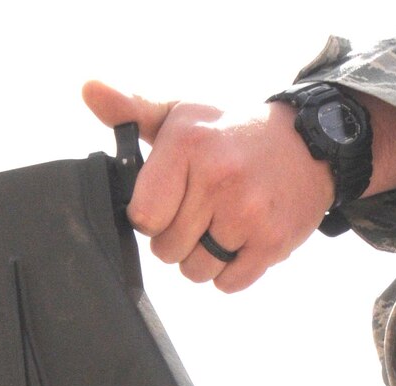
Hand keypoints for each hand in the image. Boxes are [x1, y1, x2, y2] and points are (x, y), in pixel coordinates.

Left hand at [82, 81, 334, 292]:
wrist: (306, 144)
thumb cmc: (232, 133)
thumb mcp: (183, 114)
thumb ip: (132, 109)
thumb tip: (89, 90)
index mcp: (187, 144)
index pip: (143, 216)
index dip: (151, 216)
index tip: (168, 202)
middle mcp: (217, 178)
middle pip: (168, 249)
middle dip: (177, 239)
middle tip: (198, 214)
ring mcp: (247, 213)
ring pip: (197, 270)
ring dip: (202, 259)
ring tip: (219, 229)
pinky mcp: (272, 242)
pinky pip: (229, 284)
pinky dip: (229, 273)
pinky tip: (239, 243)